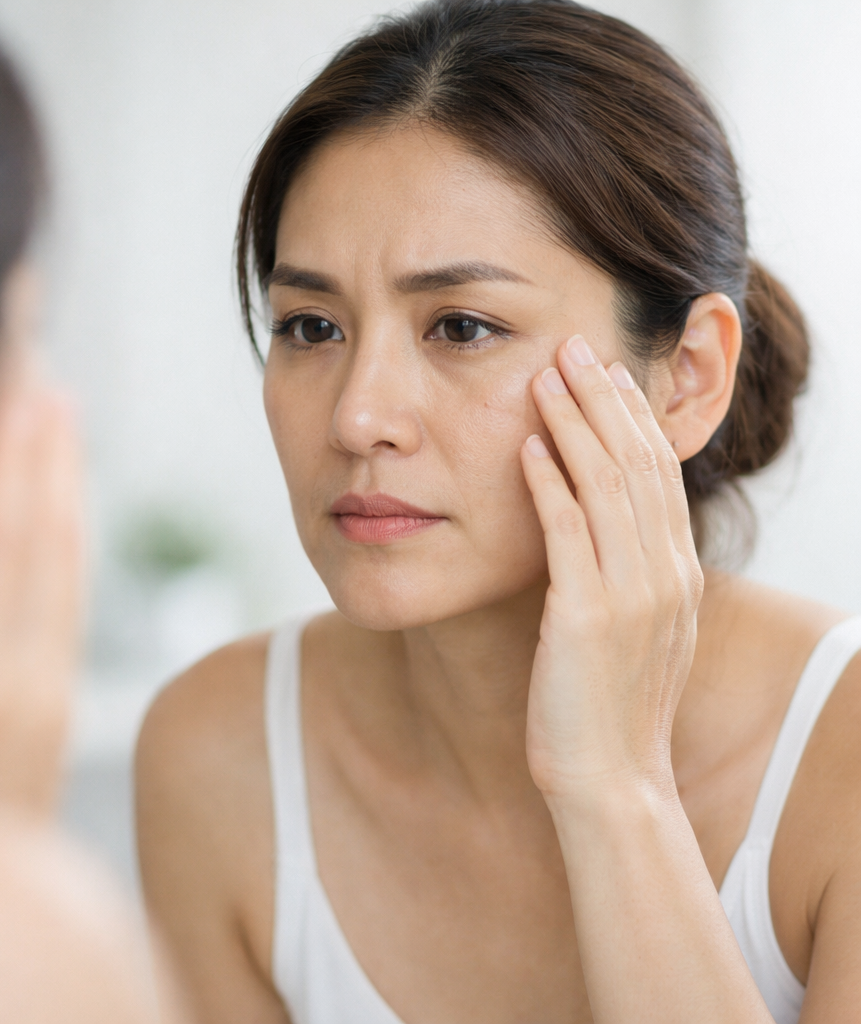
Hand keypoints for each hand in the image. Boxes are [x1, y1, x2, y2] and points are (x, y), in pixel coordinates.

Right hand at [0, 377, 83, 814]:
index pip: (4, 547)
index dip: (14, 467)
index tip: (28, 399)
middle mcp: (34, 675)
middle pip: (53, 545)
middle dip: (53, 461)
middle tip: (55, 388)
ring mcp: (56, 688)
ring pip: (74, 569)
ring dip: (71, 494)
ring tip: (68, 433)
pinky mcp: (60, 701)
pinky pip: (75, 603)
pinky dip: (73, 546)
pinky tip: (67, 517)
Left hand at [519, 334, 702, 801]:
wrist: (611, 780)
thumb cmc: (610, 705)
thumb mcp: (635, 630)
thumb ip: (628, 573)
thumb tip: (601, 524)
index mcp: (677, 574)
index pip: (660, 473)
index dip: (633, 417)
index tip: (607, 373)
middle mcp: (664, 575)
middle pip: (638, 464)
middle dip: (606, 400)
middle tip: (576, 348)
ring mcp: (631, 595)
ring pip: (608, 486)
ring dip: (576, 425)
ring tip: (549, 376)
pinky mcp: (585, 618)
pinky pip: (569, 535)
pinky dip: (550, 486)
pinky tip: (528, 447)